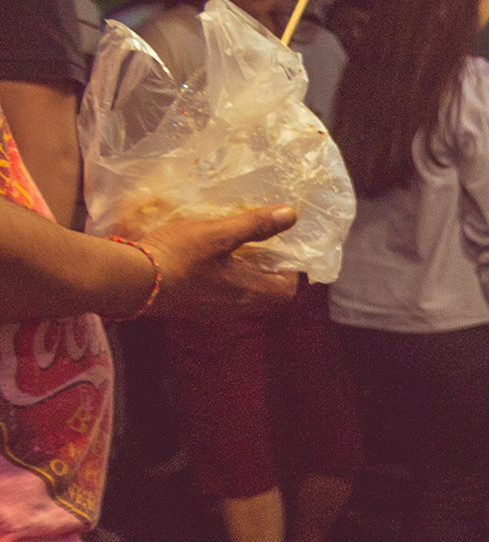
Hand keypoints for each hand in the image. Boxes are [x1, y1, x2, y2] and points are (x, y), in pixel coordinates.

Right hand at [139, 206, 300, 318]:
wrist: (131, 282)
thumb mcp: (217, 233)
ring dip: (245, 275)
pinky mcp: (193, 309)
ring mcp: (213, 312)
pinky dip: (223, 280)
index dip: (290, 271)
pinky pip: (220, 297)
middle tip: (260, 245)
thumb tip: (291, 215)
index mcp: (248, 292)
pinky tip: (207, 261)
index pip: (286, 290)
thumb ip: (254, 225)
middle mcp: (236, 308)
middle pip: (266, 294)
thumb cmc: (177, 256)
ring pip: (243, 296)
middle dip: (268, 271)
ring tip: (235, 249)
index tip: (283, 248)